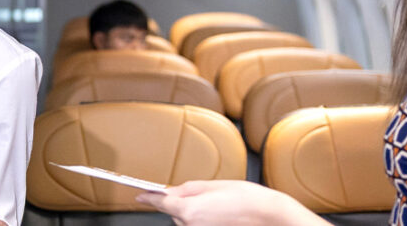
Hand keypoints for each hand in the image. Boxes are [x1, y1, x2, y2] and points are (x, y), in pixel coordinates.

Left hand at [134, 180, 324, 225]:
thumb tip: (169, 192)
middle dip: (179, 201)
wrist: (267, 214)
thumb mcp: (211, 185)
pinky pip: (195, 225)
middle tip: (201, 194)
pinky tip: (215, 213)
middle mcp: (190, 225)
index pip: (160, 202)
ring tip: (215, 204)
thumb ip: (185, 189)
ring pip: (184, 219)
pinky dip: (199, 219)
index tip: (139, 195)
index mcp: (188, 209)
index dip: (148, 197)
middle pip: (172, 211)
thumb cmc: (245, 197)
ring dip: (190, 211)